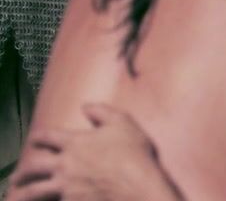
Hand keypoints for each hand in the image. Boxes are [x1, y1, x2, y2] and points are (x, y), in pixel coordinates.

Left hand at [9, 103, 183, 200]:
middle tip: (15, 176)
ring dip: (22, 193)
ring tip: (14, 196)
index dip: (40, 137)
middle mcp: (64, 164)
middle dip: (23, 171)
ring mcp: (65, 186)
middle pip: (34, 167)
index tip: (34, 138)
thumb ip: (102, 111)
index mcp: (75, 142)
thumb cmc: (132, 153)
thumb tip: (85, 106)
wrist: (137, 184)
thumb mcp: (123, 122)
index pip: (49, 136)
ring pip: (34, 190)